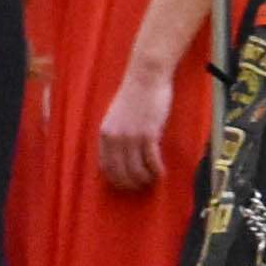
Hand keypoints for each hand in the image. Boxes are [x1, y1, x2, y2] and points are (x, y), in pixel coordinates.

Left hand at [98, 55, 175, 192]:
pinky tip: (161, 173)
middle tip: (141, 187)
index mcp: (104, 134)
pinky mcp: (148, 134)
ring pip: (136, 169)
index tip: (125, 184)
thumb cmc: (135, 94)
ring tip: (153, 180)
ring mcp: (131, 137)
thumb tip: (122, 153)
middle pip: (120, 171)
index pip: (106, 166)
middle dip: (131, 183)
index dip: (116, 179)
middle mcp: (114, 138)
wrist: (146, 78)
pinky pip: (151, 160)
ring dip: (145, 179)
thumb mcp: (117, 116)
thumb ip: (116, 133)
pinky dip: (156, 170)